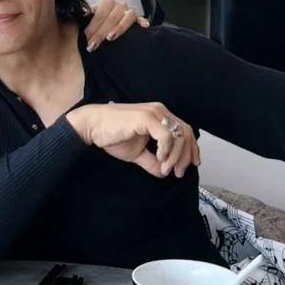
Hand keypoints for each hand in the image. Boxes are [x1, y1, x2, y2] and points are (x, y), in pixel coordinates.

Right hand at [66, 102, 198, 177]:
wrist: (92, 126)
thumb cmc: (111, 134)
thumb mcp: (136, 153)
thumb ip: (152, 161)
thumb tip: (163, 173)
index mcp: (160, 116)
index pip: (185, 130)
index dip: (191, 149)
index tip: (191, 165)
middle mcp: (160, 111)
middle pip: (186, 133)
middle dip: (186, 156)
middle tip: (178, 172)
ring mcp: (154, 113)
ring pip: (178, 135)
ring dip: (175, 156)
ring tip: (165, 168)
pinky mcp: (146, 117)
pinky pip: (165, 135)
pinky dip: (166, 150)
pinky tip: (159, 159)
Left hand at [84, 0, 148, 50]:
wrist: (107, 21)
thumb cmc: (98, 21)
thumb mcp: (90, 18)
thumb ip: (85, 16)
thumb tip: (81, 14)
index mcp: (106, 3)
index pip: (99, 14)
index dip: (92, 26)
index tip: (86, 38)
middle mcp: (118, 5)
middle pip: (112, 17)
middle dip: (100, 32)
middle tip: (93, 44)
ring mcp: (128, 11)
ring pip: (127, 16)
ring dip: (119, 27)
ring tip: (110, 37)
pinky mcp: (137, 19)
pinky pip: (141, 18)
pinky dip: (142, 21)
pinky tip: (143, 26)